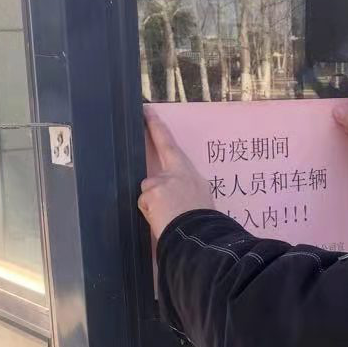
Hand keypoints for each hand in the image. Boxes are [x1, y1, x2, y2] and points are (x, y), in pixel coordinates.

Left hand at [139, 109, 215, 240]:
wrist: (200, 234)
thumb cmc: (203, 222)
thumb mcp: (201, 199)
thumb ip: (183, 189)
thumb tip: (172, 194)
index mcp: (189, 173)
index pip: (170, 145)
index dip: (157, 127)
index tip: (147, 112)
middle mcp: (175, 173)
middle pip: (156, 164)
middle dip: (153, 152)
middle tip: (145, 117)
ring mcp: (161, 181)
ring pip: (148, 192)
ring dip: (153, 206)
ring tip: (168, 218)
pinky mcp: (150, 193)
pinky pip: (144, 205)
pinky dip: (150, 215)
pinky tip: (162, 221)